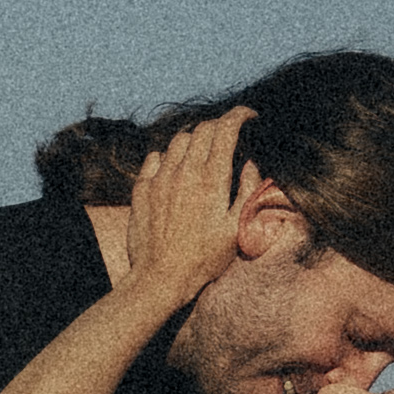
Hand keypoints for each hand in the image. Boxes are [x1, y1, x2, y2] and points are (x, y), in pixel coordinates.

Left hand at [101, 107, 255, 313]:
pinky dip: (169, 156)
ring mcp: (160, 178)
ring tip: (203, 152)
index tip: (249, 117)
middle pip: (203, 129)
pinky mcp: (142, 188)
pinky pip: (155, 157)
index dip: (240, 115)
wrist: (161, 277)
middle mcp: (184, 171)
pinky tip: (175, 169)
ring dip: (195, 139)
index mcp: (212, 179)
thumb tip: (251, 163)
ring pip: (178, 139)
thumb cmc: (204, 258)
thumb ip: (248, 190)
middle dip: (220, 126)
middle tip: (229, 136)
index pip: (226, 128)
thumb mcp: (237, 228)